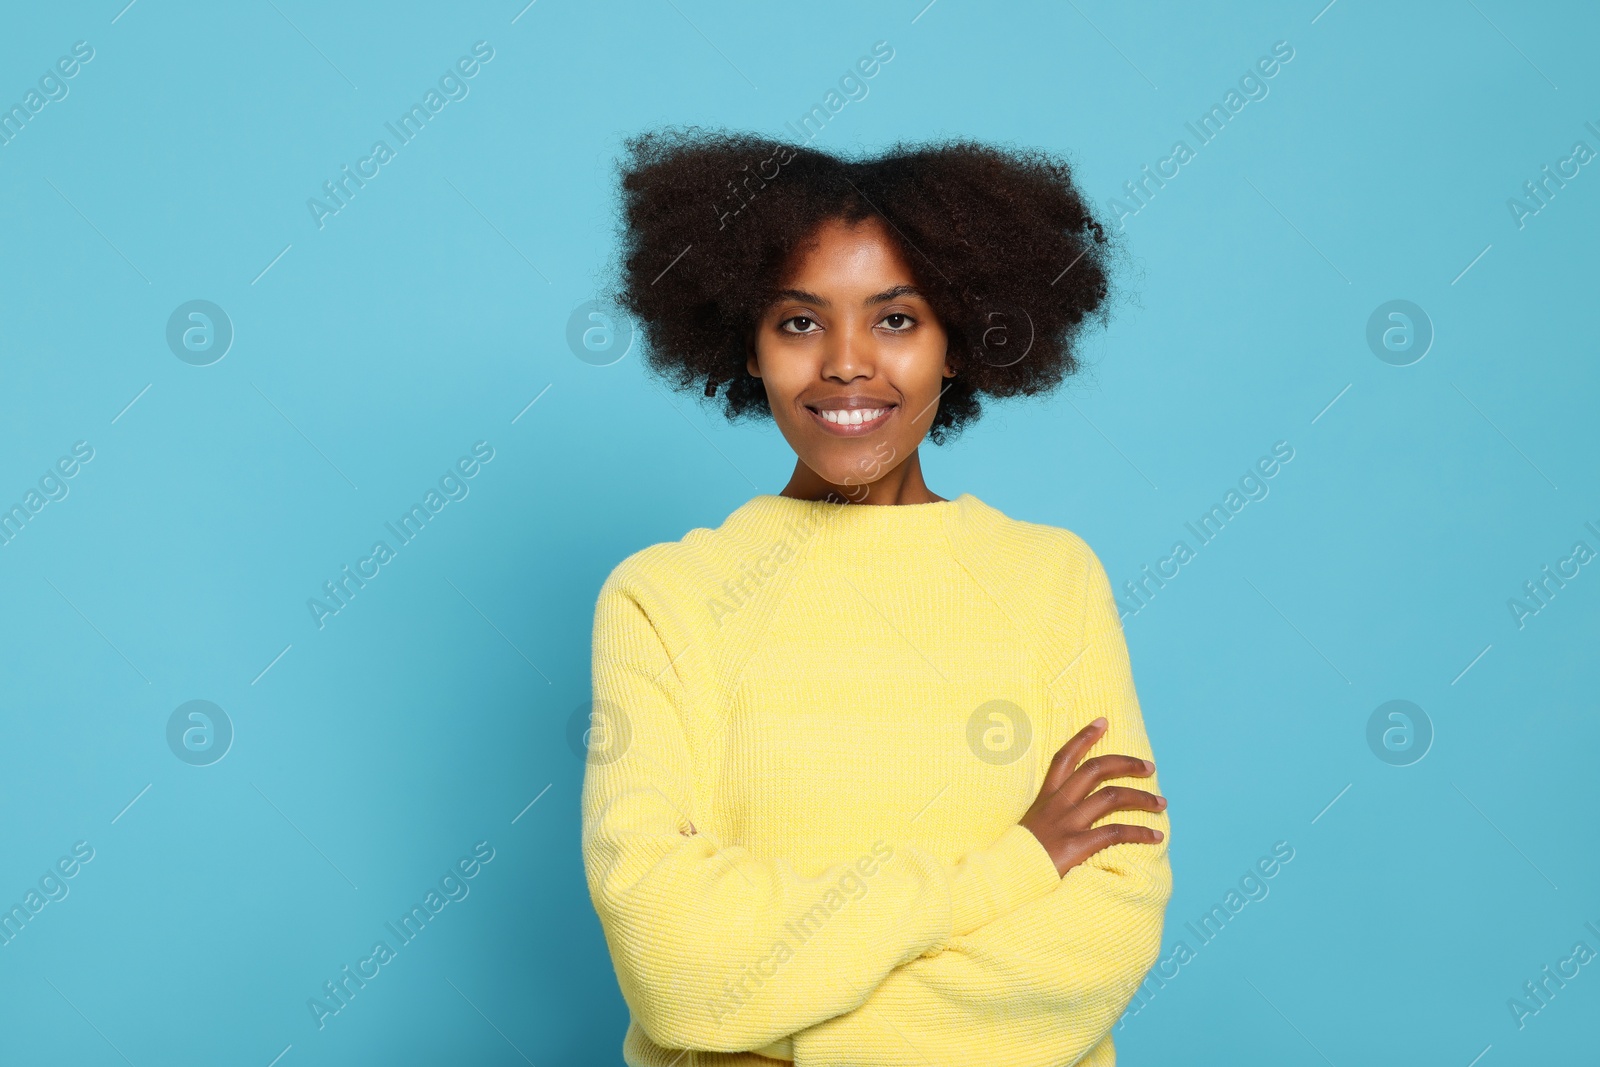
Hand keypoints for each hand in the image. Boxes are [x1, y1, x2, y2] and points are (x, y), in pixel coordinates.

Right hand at [1018, 716, 1165, 876]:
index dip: (1084, 737)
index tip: (1103, 722)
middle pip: (1095, 770)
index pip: (1065, 757)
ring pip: (1112, 797)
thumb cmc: (1022, 855)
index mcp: (1046, 796)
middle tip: (1149, 767)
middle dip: (1126, 764)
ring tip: (1161, 803)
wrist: (1009, 878)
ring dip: (1142, 798)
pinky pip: (1115, 832)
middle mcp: (1058, 804)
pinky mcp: (1077, 845)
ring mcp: (1068, 823)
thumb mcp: (1034, 824)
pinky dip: (1140, 833)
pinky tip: (1156, 836)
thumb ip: (1053, 813)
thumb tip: (1077, 808)